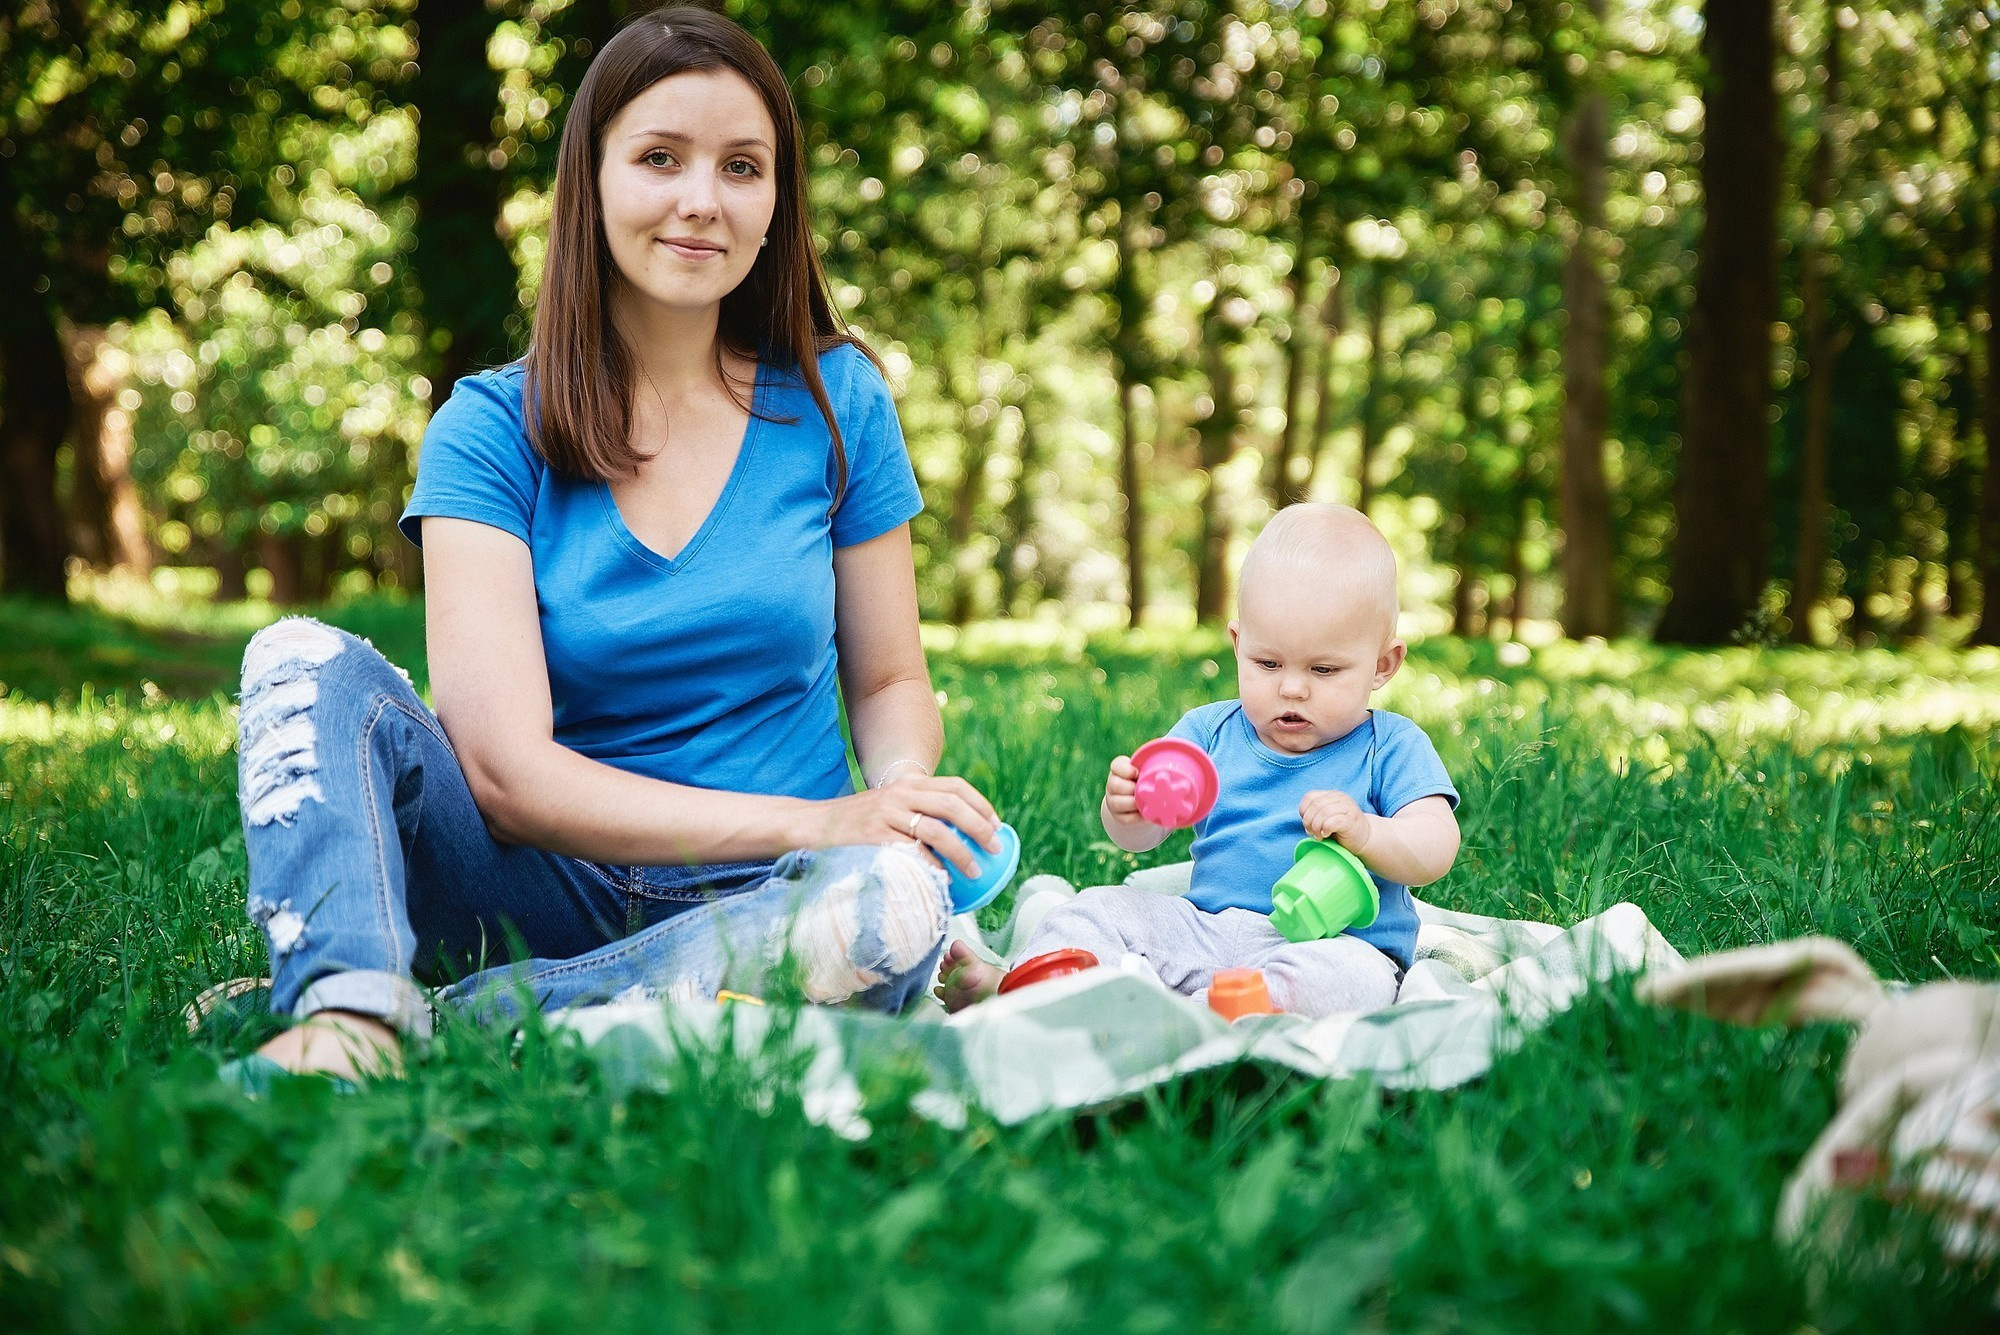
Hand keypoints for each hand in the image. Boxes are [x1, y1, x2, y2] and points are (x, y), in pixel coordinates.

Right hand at [805, 775, 1000, 878]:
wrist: (810, 824)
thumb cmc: (854, 824)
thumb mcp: (886, 806)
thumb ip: (914, 812)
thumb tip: (954, 837)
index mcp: (908, 784)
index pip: (955, 786)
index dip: (981, 804)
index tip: (998, 825)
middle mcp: (900, 793)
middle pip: (952, 805)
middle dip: (979, 827)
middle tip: (994, 849)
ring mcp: (886, 813)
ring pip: (936, 829)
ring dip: (961, 852)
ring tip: (974, 871)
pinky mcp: (873, 835)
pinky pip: (911, 852)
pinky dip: (931, 866)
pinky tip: (941, 880)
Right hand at [1102, 755, 1147, 829]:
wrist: (1139, 801)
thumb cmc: (1146, 781)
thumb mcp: (1147, 771)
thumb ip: (1154, 766)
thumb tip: (1180, 761)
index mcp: (1119, 770)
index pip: (1116, 765)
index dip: (1126, 770)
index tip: (1137, 773)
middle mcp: (1112, 784)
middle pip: (1115, 785)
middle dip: (1131, 788)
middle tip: (1143, 789)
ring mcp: (1113, 801)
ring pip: (1117, 803)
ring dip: (1133, 803)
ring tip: (1145, 802)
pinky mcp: (1118, 816)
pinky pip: (1125, 818)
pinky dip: (1137, 817)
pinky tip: (1146, 812)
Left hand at [1300, 789, 1370, 851]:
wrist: (1365, 838)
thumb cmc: (1342, 830)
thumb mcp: (1327, 817)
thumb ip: (1316, 813)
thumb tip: (1304, 819)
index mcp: (1332, 795)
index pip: (1310, 797)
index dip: (1304, 811)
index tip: (1307, 824)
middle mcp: (1340, 798)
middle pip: (1315, 805)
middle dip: (1308, 821)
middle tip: (1311, 833)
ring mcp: (1348, 808)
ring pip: (1324, 812)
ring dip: (1316, 826)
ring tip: (1318, 835)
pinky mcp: (1352, 820)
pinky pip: (1333, 821)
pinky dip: (1325, 829)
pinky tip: (1326, 834)